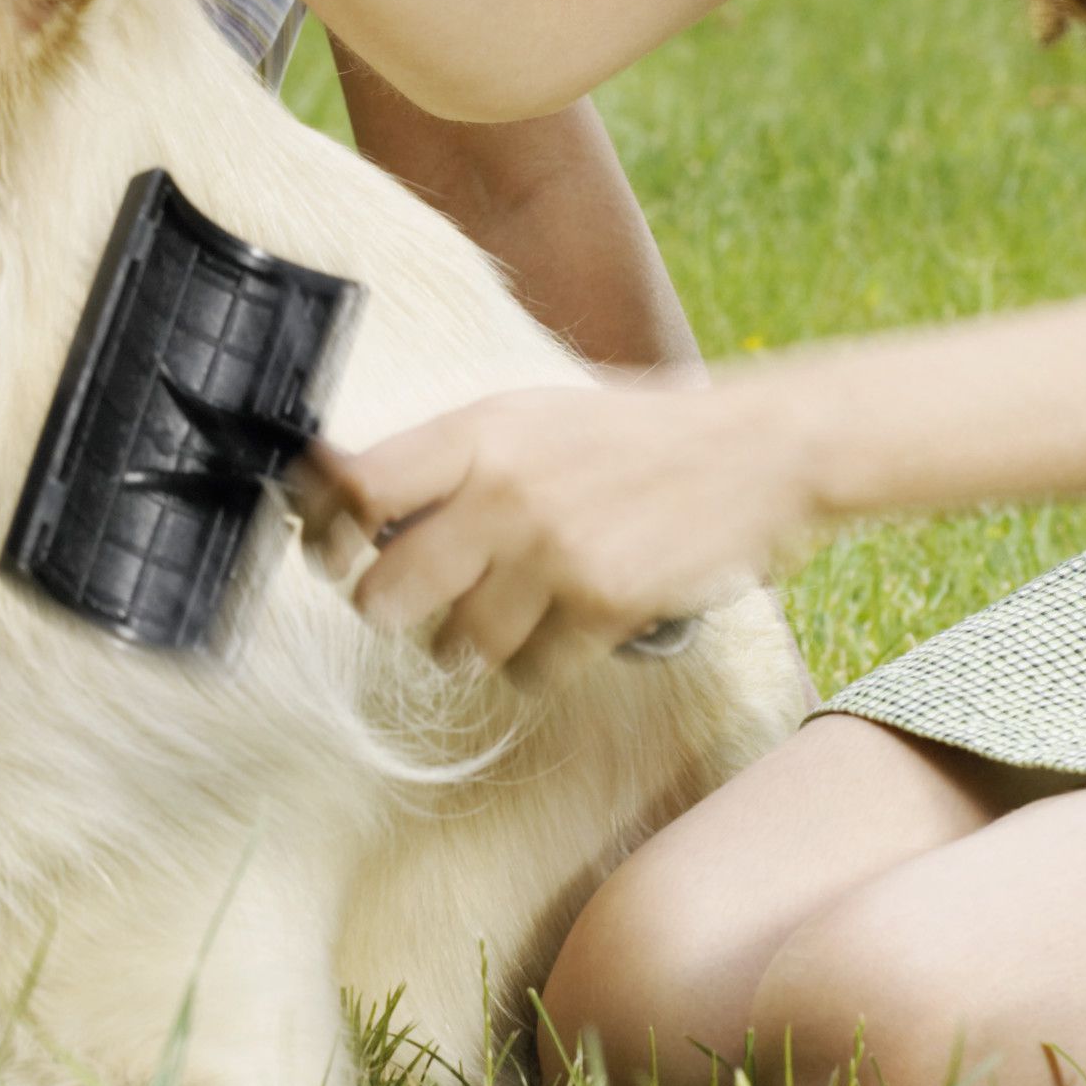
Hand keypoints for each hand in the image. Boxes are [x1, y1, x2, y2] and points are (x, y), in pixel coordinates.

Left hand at [305, 381, 810, 680]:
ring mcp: (555, 556)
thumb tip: (357, 487)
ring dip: (461, 645)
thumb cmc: (639, 432)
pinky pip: (527, 672)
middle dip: (387, 607)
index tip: (326, 546)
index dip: (325, 527)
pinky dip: (530, 665)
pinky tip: (553, 631)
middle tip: (403, 602)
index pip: (359, 488)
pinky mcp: (604, 608)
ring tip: (491, 618)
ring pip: (454, 646)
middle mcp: (506, 493)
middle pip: (386, 591)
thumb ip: (455, 453)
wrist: (759, 450)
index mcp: (482, 432)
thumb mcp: (535, 413)